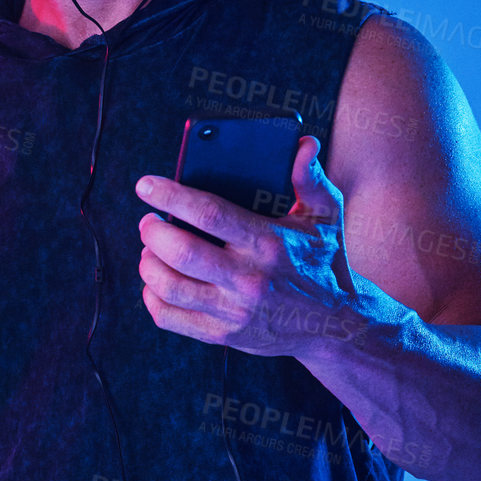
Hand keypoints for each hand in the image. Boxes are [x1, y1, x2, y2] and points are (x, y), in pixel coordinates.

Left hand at [135, 136, 366, 358]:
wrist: (335, 326)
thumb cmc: (323, 262)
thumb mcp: (325, 217)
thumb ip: (309, 179)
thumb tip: (303, 144)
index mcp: (268, 243)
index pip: (209, 213)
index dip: (171, 197)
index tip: (146, 186)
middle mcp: (248, 279)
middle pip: (180, 252)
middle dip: (153, 232)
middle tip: (148, 222)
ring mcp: (234, 311)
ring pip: (169, 286)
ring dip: (148, 264)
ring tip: (150, 249)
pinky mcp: (223, 335)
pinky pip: (170, 318)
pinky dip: (152, 298)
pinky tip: (155, 282)